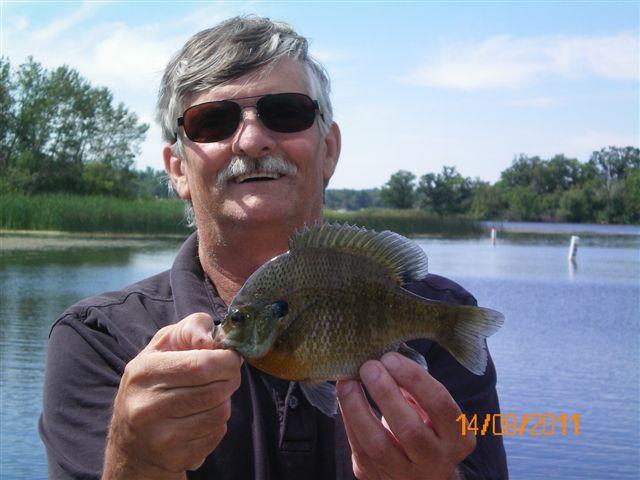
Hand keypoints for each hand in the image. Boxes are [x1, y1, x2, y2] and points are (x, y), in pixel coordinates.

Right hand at [103, 313, 242, 479]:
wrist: (131, 443)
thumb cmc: (153, 383)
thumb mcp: (163, 347)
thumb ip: (189, 329)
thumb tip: (209, 340)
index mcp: (143, 372)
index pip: (200, 365)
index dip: (226, 360)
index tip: (232, 357)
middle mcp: (146, 406)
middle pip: (214, 390)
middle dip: (231, 379)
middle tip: (228, 375)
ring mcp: (160, 436)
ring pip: (220, 412)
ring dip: (224, 401)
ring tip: (209, 396)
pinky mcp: (174, 457)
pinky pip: (216, 434)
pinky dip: (217, 424)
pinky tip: (200, 418)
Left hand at [337, 352, 474, 479]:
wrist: (419, 477)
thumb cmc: (425, 429)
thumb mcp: (432, 411)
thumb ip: (417, 389)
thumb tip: (387, 357)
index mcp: (458, 438)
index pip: (440, 404)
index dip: (414, 378)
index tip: (390, 358)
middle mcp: (436, 461)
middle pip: (409, 428)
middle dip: (385, 392)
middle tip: (368, 366)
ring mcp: (406, 474)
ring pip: (378, 444)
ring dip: (358, 407)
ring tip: (348, 381)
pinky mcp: (377, 478)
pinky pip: (359, 448)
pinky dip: (349, 419)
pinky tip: (344, 396)